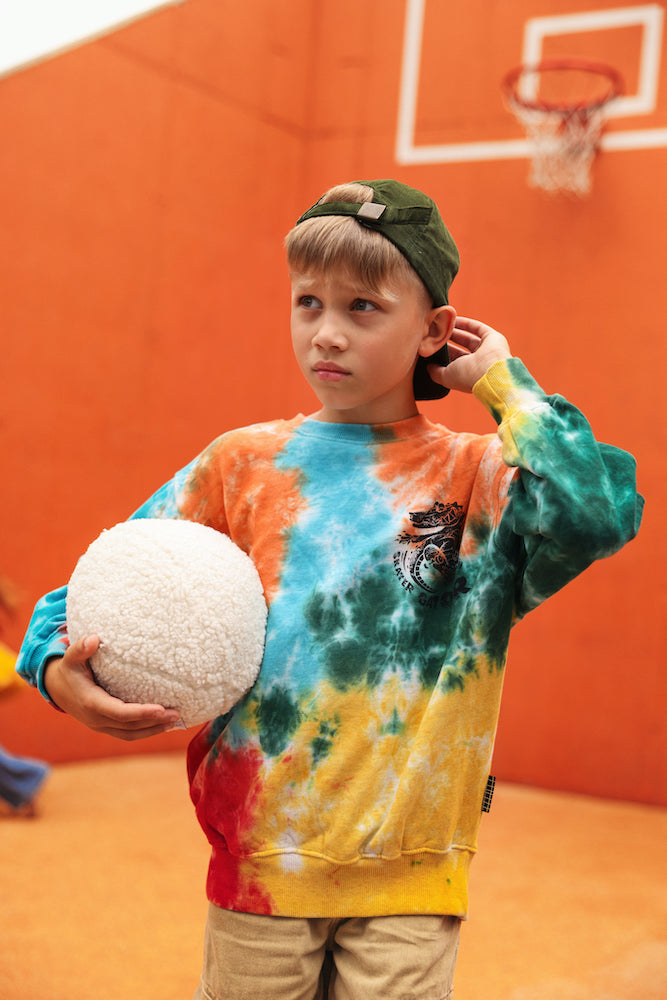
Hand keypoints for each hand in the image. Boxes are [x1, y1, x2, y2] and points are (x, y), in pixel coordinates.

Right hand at [44, 636, 182, 739]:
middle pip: (129, 726)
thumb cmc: (69, 670)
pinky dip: (145, 732)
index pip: (120, 713)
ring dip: (153, 730)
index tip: (160, 709)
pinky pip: (127, 734)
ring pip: (130, 734)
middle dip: (154, 721)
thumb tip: (93, 639)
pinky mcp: (106, 727)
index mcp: (91, 703)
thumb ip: (81, 648)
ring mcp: (101, 725)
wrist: (57, 688)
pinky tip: (162, 725)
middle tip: (177, 713)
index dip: (140, 713)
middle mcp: (97, 719)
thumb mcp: (71, 658)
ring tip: (175, 721)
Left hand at [428, 316, 511, 393]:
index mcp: (468, 375)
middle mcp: (478, 364)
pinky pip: (478, 328)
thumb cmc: (468, 377)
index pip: (453, 363)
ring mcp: (487, 350)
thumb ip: (436, 372)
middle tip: (433, 334)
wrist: (490, 372)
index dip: (442, 355)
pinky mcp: (493, 338)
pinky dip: (466, 323)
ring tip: (440, 326)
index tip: (430, 347)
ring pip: (468, 338)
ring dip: (455, 332)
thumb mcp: (446, 377)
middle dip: (447, 342)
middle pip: (460, 350)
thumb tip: (428, 366)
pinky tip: (453, 319)